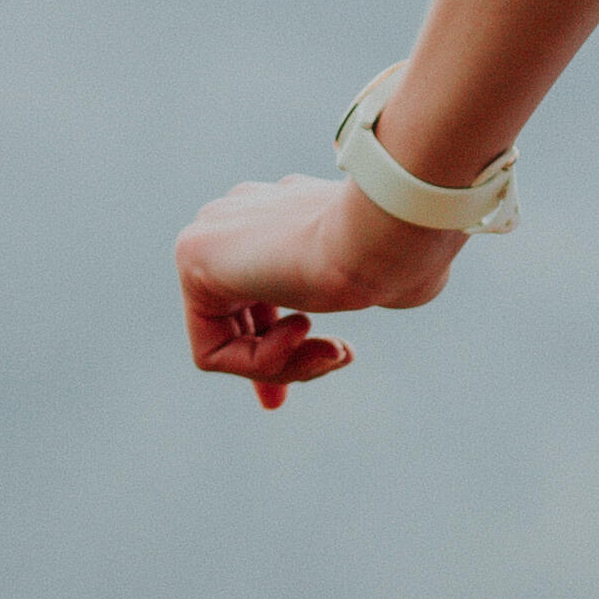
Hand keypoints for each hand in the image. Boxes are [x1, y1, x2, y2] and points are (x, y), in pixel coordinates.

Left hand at [175, 170, 457, 406]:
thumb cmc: (405, 254)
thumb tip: (354, 329)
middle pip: (238, 314)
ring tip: (335, 350)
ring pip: (228, 337)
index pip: (263, 284)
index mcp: (288, 213)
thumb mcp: (390, 282)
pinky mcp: (192, 253)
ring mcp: (213, 230)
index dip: (282, 335)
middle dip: (270, 362)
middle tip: (302, 386)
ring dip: (286, 364)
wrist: (387, 229)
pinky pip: (212, 349)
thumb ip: (355, 293)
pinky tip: (302, 327)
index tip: (329, 359)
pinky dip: (260, 363)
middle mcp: (242, 215)